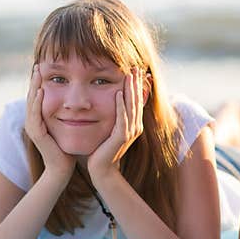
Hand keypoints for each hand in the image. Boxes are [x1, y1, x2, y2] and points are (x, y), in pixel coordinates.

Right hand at [24, 64, 75, 178]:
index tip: (44, 67)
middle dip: (35, 80)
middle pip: (32, 96)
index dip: (40, 82)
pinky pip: (35, 114)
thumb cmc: (67, 147)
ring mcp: (32, 127)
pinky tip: (41, 91)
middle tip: (38, 65)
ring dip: (34, 86)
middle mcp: (33, 121)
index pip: (38, 96)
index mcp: (39, 118)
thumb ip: (66, 113)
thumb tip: (75, 101)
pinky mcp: (36, 133)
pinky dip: (37, 102)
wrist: (62, 168)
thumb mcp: (66, 125)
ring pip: (31, 102)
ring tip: (37, 72)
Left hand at [87, 67, 146, 181]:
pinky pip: (122, 118)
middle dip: (136, 83)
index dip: (137, 85)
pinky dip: (120, 105)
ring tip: (129, 75)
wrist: (102, 171)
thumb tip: (112, 102)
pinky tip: (118, 93)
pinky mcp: (121, 137)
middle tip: (135, 67)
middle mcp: (135, 127)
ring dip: (130, 90)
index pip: (137, 100)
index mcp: (134, 124)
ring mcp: (130, 132)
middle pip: (137, 100)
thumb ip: (114, 117)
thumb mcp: (110, 130)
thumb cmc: (103, 150)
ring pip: (131, 106)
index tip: (135, 70)